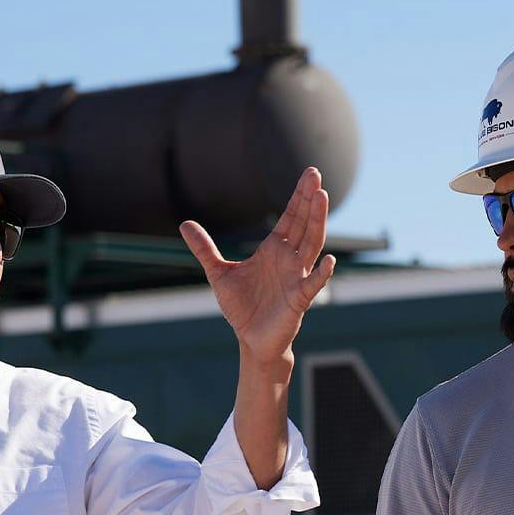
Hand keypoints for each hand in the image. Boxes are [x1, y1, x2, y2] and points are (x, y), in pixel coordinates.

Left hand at [179, 167, 335, 364]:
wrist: (251, 340)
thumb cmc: (242, 307)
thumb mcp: (218, 273)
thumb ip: (205, 249)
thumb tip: (184, 224)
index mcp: (273, 250)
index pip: (290, 217)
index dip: (299, 196)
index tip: (309, 174)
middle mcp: (289, 259)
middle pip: (304, 224)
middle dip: (310, 201)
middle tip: (316, 175)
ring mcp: (297, 277)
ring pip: (312, 245)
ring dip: (317, 222)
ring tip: (322, 198)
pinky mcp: (298, 300)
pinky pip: (313, 284)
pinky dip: (322, 273)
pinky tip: (329, 260)